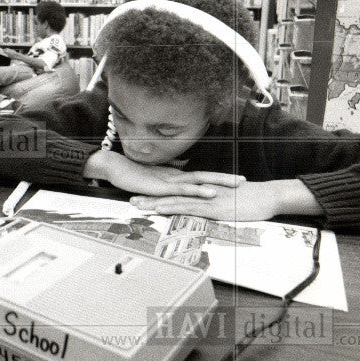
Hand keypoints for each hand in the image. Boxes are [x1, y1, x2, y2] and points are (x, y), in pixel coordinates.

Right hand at [84, 149, 243, 198]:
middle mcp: (175, 176)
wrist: (114, 167)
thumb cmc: (130, 173)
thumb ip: (166, 176)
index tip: (233, 179)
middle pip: (205, 176)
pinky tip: (210, 193)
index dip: (216, 177)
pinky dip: (198, 191)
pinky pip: (183, 190)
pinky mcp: (162, 187)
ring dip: (218, 182)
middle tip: (244, 180)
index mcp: (174, 176)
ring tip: (235, 184)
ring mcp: (169, 181)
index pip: (200, 176)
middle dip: (225, 179)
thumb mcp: (151, 179)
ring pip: (199, 181)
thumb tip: (179, 170)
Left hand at [129, 179, 321, 221]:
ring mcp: (206, 199)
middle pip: (171, 194)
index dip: (161, 194)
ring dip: (155, 202)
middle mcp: (203, 192)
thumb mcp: (231, 203)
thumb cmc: (254, 200)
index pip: (179, 192)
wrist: (270, 196)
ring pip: (175, 199)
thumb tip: (211, 211)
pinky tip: (159, 209)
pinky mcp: (213, 207)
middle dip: (151, 197)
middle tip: (132, 199)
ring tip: (138, 204)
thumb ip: (218, 205)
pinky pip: (188, 207)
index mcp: (206, 191)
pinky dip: (172, 207)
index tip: (145, 195)